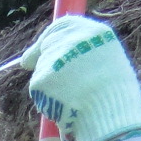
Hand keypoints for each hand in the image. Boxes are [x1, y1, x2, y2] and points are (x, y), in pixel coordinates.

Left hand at [19, 14, 140, 140]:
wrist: (109, 115)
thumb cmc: (113, 95)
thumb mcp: (107, 61)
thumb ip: (84, 51)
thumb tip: (59, 50)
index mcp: (94, 33)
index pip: (64, 25)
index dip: (49, 35)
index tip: (41, 44)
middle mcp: (74, 40)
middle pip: (47, 43)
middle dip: (38, 53)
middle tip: (27, 62)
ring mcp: (56, 58)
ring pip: (41, 66)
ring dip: (47, 78)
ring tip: (68, 94)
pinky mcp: (42, 77)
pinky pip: (38, 85)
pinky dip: (45, 95)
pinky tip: (61, 102)